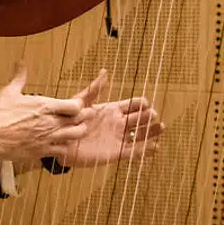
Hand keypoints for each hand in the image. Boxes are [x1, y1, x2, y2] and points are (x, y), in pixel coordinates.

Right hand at [0, 63, 87, 162]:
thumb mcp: (9, 92)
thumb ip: (20, 78)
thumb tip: (20, 64)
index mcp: (44, 106)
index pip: (75, 105)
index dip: (78, 105)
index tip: (74, 106)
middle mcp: (49, 122)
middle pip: (79, 120)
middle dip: (83, 118)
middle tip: (80, 117)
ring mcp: (47, 137)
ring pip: (75, 136)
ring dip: (76, 132)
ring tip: (72, 130)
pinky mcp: (41, 151)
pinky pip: (62, 150)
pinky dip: (64, 147)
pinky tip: (59, 144)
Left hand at [46, 69, 162, 167]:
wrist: (61, 140)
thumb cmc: (70, 119)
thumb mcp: (80, 102)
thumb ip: (93, 89)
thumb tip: (104, 71)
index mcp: (113, 110)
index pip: (134, 105)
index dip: (142, 104)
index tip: (145, 104)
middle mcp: (119, 124)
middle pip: (140, 119)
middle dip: (149, 117)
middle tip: (154, 116)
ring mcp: (118, 138)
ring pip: (140, 135)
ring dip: (152, 132)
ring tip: (161, 128)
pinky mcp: (116, 153)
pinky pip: (133, 152)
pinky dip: (145, 150)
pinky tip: (156, 147)